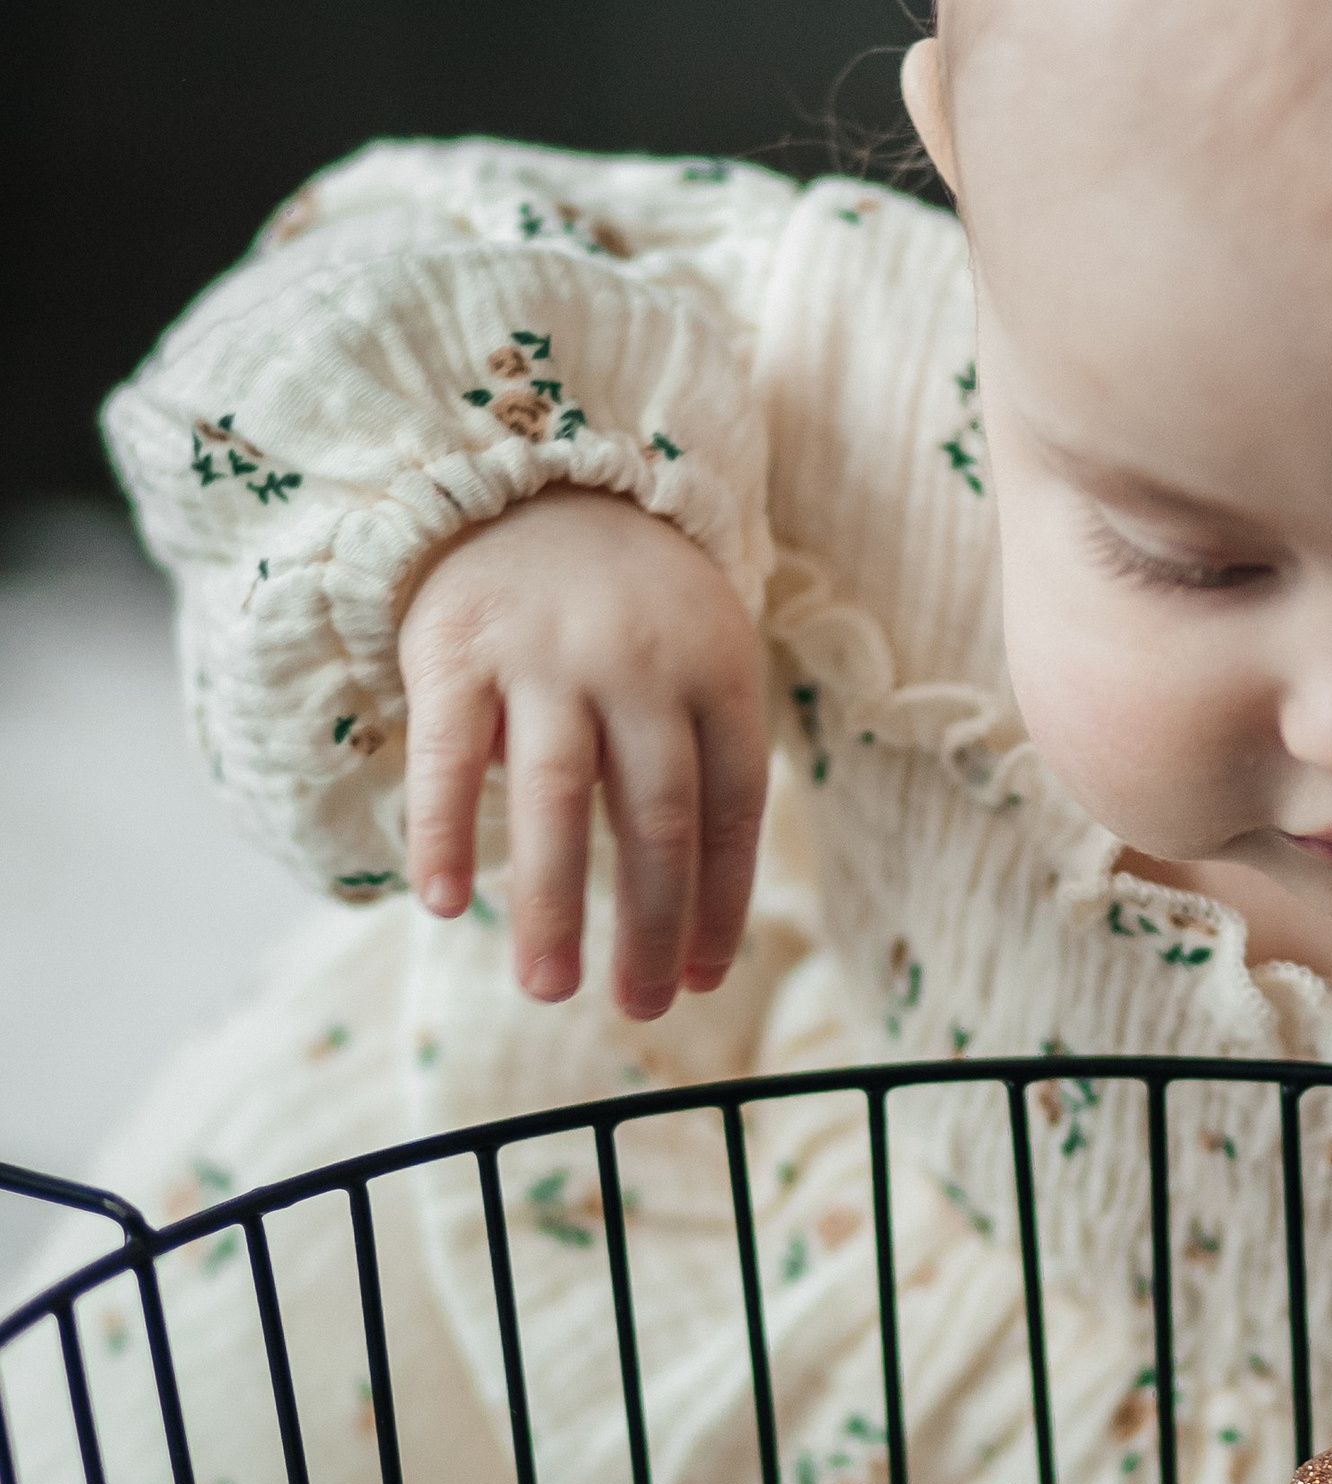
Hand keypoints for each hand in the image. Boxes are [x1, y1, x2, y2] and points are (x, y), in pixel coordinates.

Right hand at [397, 486, 766, 1018]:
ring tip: (549, 990)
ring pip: (559, 797)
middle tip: (639, 1007)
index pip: (734, 809)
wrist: (534, 476)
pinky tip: (444, 903)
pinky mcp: (459, 646)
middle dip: (651, 924)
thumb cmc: (632, 606)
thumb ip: (702, 763)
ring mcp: (549, 655)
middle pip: (656, 816)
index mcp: (719, 672)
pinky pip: (451, 753)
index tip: (705, 978)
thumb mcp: (699, 658)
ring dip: (555, 904)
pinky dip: (446, 830)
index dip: (721, 901)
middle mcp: (642, 664)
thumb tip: (695, 925)